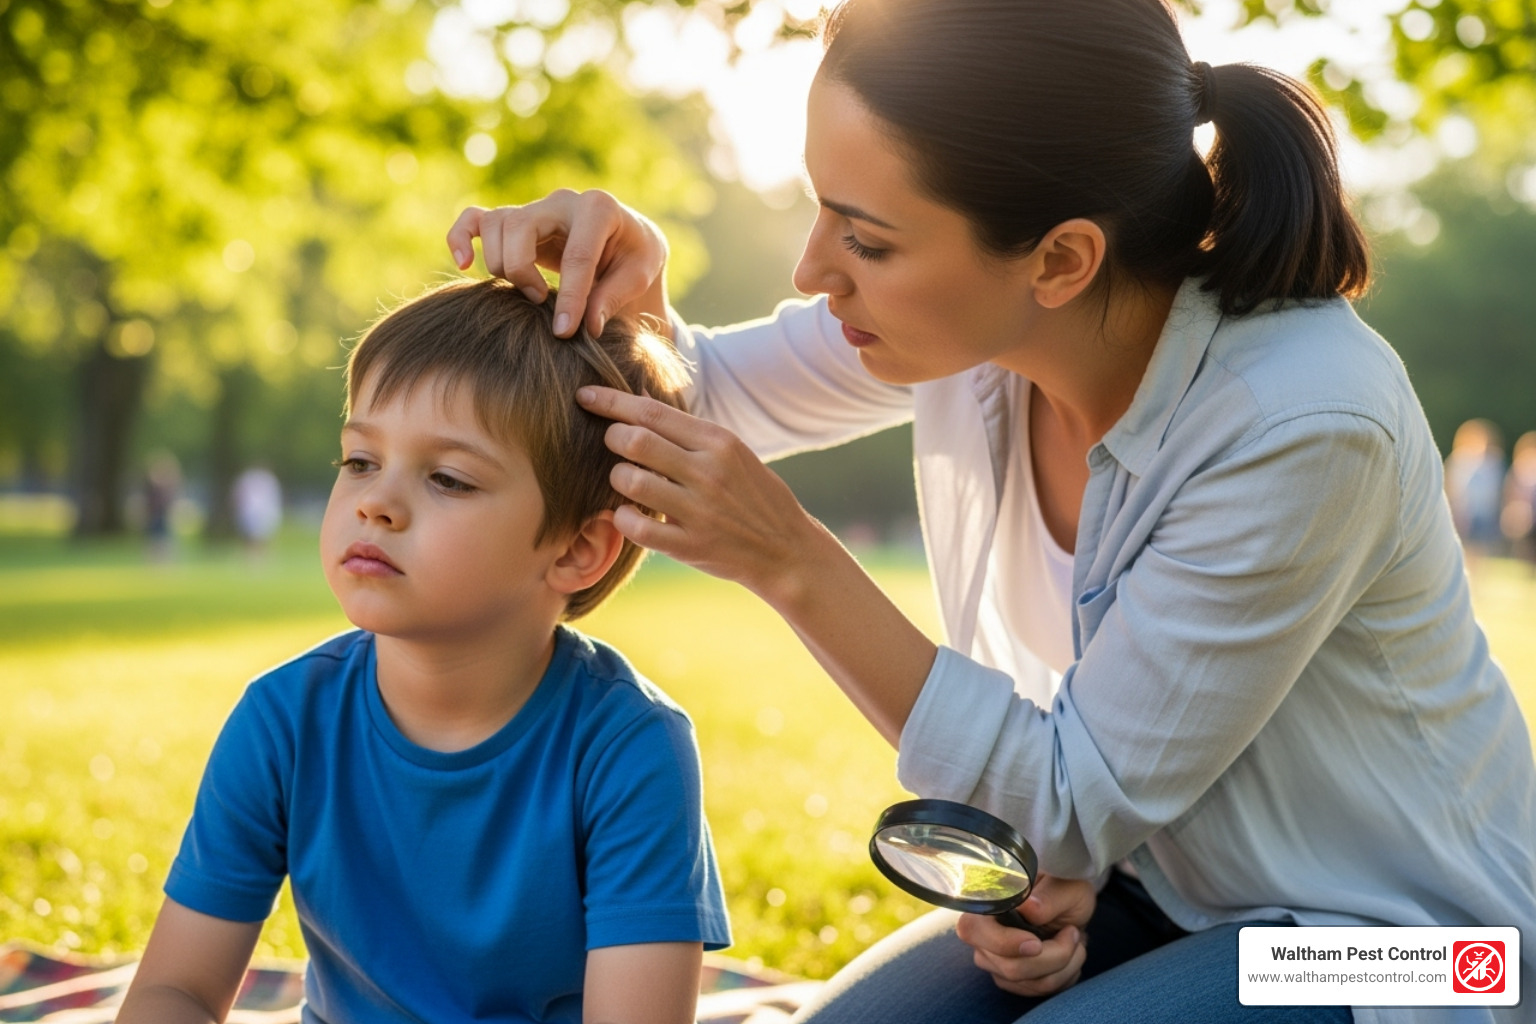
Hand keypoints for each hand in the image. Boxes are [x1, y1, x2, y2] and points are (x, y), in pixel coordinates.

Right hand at [446, 189, 669, 337]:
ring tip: (528, 292)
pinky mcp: (515, 222)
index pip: (577, 254)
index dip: (570, 297)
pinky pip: (474, 219)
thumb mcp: (640, 275)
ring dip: (502, 264)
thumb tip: (586, 325)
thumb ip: (615, 297)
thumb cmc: (635, 259)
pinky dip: (461, 238)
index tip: (564, 332)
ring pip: (496, 224)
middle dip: (524, 272)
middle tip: (541, 302)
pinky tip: (462, 265)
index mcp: (600, 208)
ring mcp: (534, 208)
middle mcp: (562, 201)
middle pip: (519, 227)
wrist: (626, 243)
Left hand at [575, 386, 828, 603]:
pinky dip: (622, 519)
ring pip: (631, 482)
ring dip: (616, 479)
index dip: (611, 401)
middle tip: (610, 444)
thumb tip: (639, 403)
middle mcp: (709, 472)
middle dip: (611, 438)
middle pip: (636, 442)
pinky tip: (627, 515)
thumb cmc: (753, 496)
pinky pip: (637, 528)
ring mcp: (699, 511)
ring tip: (624, 481)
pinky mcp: (690, 546)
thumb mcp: (733, 453)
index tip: (585, 395)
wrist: (786, 550)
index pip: (652, 412)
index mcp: (720, 443)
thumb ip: (689, 433)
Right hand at [954, 874, 1095, 997]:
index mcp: (987, 902)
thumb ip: (1048, 897)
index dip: (1003, 943)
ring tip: (1075, 940)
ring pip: (1029, 983)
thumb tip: (1028, 907)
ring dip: (1064, 966)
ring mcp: (993, 960)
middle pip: (1010, 967)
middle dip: (1054, 956)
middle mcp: (982, 935)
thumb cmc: (1065, 889)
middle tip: (1073, 932)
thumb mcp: (1065, 887)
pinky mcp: (1009, 979)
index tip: (1037, 944)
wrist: (1071, 908)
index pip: (973, 930)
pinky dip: (1063, 976)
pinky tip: (1070, 956)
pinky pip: (1038, 991)